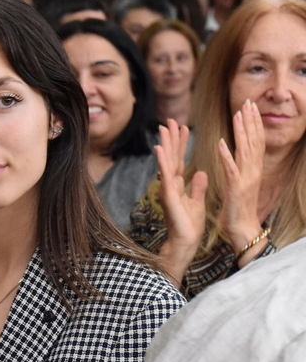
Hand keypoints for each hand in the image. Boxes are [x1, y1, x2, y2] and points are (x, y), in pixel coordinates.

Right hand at [154, 120, 207, 252]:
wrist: (186, 241)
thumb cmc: (190, 225)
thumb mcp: (197, 201)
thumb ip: (197, 186)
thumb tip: (200, 172)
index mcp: (178, 185)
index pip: (179, 159)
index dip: (180, 144)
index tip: (182, 128)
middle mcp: (170, 184)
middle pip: (171, 157)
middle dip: (171, 138)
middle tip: (170, 120)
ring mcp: (168, 189)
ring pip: (167, 162)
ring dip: (166, 144)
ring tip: (164, 128)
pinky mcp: (169, 195)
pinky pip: (166, 175)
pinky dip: (163, 162)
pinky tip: (160, 149)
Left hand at [218, 100, 265, 250]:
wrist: (242, 228)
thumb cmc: (239, 207)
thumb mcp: (240, 182)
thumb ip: (239, 166)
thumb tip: (237, 153)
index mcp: (253, 169)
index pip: (255, 141)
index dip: (253, 123)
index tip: (250, 107)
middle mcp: (253, 171)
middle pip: (254, 141)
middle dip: (251, 121)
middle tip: (248, 102)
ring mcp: (246, 178)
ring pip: (244, 150)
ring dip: (241, 132)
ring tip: (237, 115)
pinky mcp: (236, 187)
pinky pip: (230, 168)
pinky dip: (226, 155)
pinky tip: (220, 142)